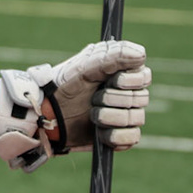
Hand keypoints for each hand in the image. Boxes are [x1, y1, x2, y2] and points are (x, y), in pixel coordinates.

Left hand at [0, 40, 149, 170]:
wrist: (47, 113)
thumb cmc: (64, 85)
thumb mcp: (85, 67)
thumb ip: (112, 57)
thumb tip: (141, 54)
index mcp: (120, 73)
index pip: (144, 76)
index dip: (131, 80)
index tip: (112, 80)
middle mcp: (126, 94)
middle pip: (141, 98)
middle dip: (114, 99)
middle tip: (94, 98)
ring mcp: (124, 116)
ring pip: (136, 118)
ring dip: (112, 117)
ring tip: (92, 115)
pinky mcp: (119, 136)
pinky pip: (132, 138)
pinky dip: (116, 136)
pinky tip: (100, 132)